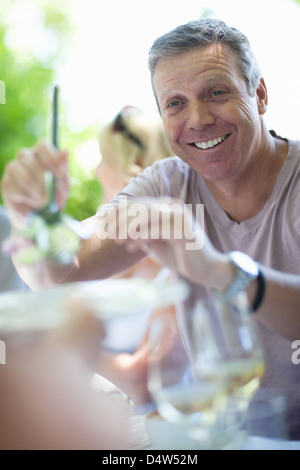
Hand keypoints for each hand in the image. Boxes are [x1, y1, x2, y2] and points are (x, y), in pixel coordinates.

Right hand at [1, 142, 68, 228]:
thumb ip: (63, 170)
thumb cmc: (52, 195)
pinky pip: (16, 190)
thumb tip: (65, 152)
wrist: (38, 215)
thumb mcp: (62, 185)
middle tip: (53, 194)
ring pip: (24, 176)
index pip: (42, 146)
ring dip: (37, 192)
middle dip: (46, 181)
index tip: (60, 175)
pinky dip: (28, 200)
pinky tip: (34, 204)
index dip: (51, 159)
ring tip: (44, 202)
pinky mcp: (6, 183)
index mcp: (41, 153)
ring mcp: (13, 168)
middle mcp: (25, 157)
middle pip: (32, 161)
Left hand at [104, 196, 229, 288]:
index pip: (138, 204)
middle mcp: (173, 206)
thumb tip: (118, 229)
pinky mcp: (183, 229)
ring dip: (128, 228)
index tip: (100, 219)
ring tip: (115, 239)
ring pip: (147, 216)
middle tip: (103, 229)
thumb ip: (140, 234)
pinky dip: (140, 237)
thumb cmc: (180, 257)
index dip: (117, 210)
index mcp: (167, 206)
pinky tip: (129, 246)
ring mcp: (180, 216)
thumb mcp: (155, 243)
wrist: (207, 270)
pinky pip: (156, 229)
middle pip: (140, 207)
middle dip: (119, 218)